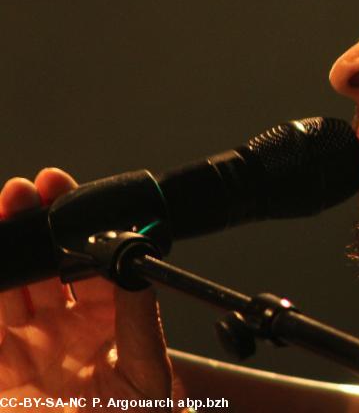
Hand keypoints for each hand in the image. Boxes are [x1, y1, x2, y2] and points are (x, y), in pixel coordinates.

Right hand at [0, 168, 171, 411]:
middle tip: (25, 191)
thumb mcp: (143, 370)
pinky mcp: (0, 369)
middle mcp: (60, 330)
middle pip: (41, 266)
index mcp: (101, 322)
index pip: (82, 262)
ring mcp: (24, 348)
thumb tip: (137, 266)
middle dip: (33, 224)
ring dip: (5, 248)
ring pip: (8, 287)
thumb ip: (138, 317)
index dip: (72, 226)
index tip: (62, 192)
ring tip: (2, 210)